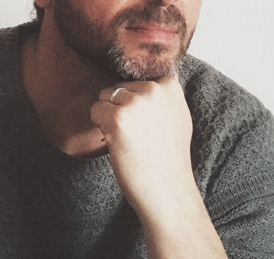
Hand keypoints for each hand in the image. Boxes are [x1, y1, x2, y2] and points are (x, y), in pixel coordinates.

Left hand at [90, 77, 194, 217]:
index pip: (136, 82)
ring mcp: (135, 102)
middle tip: (137, 137)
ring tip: (128, 140)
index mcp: (170, 86)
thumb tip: (152, 81)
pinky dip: (99, 127)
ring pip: (105, 97)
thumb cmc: (169, 160)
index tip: (148, 127)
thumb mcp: (177, 117)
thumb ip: (162, 97)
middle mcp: (153, 88)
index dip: (137, 106)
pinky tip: (115, 143)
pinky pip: (95, 110)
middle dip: (122, 109)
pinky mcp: (117, 117)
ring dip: (109, 117)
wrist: (168, 193)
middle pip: (119, 87)